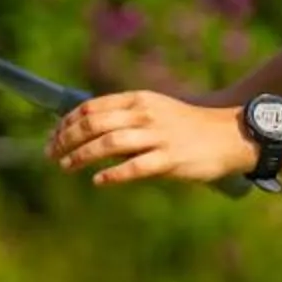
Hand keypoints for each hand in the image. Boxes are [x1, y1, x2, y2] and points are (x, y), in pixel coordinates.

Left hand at [48, 90, 254, 189]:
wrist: (229, 134)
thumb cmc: (186, 126)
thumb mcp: (154, 110)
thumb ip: (125, 117)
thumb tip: (87, 132)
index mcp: (138, 99)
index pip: (91, 107)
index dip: (66, 123)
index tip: (52, 137)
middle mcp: (145, 114)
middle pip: (94, 124)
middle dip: (67, 139)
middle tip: (51, 154)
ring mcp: (158, 136)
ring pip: (109, 143)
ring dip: (82, 156)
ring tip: (66, 166)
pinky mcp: (170, 159)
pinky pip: (135, 167)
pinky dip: (113, 174)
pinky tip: (98, 181)